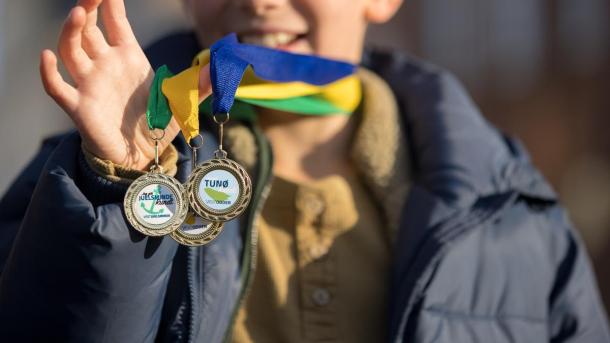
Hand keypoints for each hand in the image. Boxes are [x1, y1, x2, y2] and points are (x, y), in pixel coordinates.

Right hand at [40, 0, 210, 170]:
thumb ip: (199, 85)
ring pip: (71, 50)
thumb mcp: (182, 102)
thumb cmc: (158, 124)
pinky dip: (48, 72)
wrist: (143, 155)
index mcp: (129, 58)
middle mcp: (106, 65)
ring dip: (71, 31)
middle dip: (89, 8)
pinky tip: (47, 56)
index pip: (116, 23)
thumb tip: (219, 68)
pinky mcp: (79, 106)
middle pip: (89, 29)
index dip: (111, 4)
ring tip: (79, 13)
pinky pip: (57, 87)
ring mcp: (90, 84)